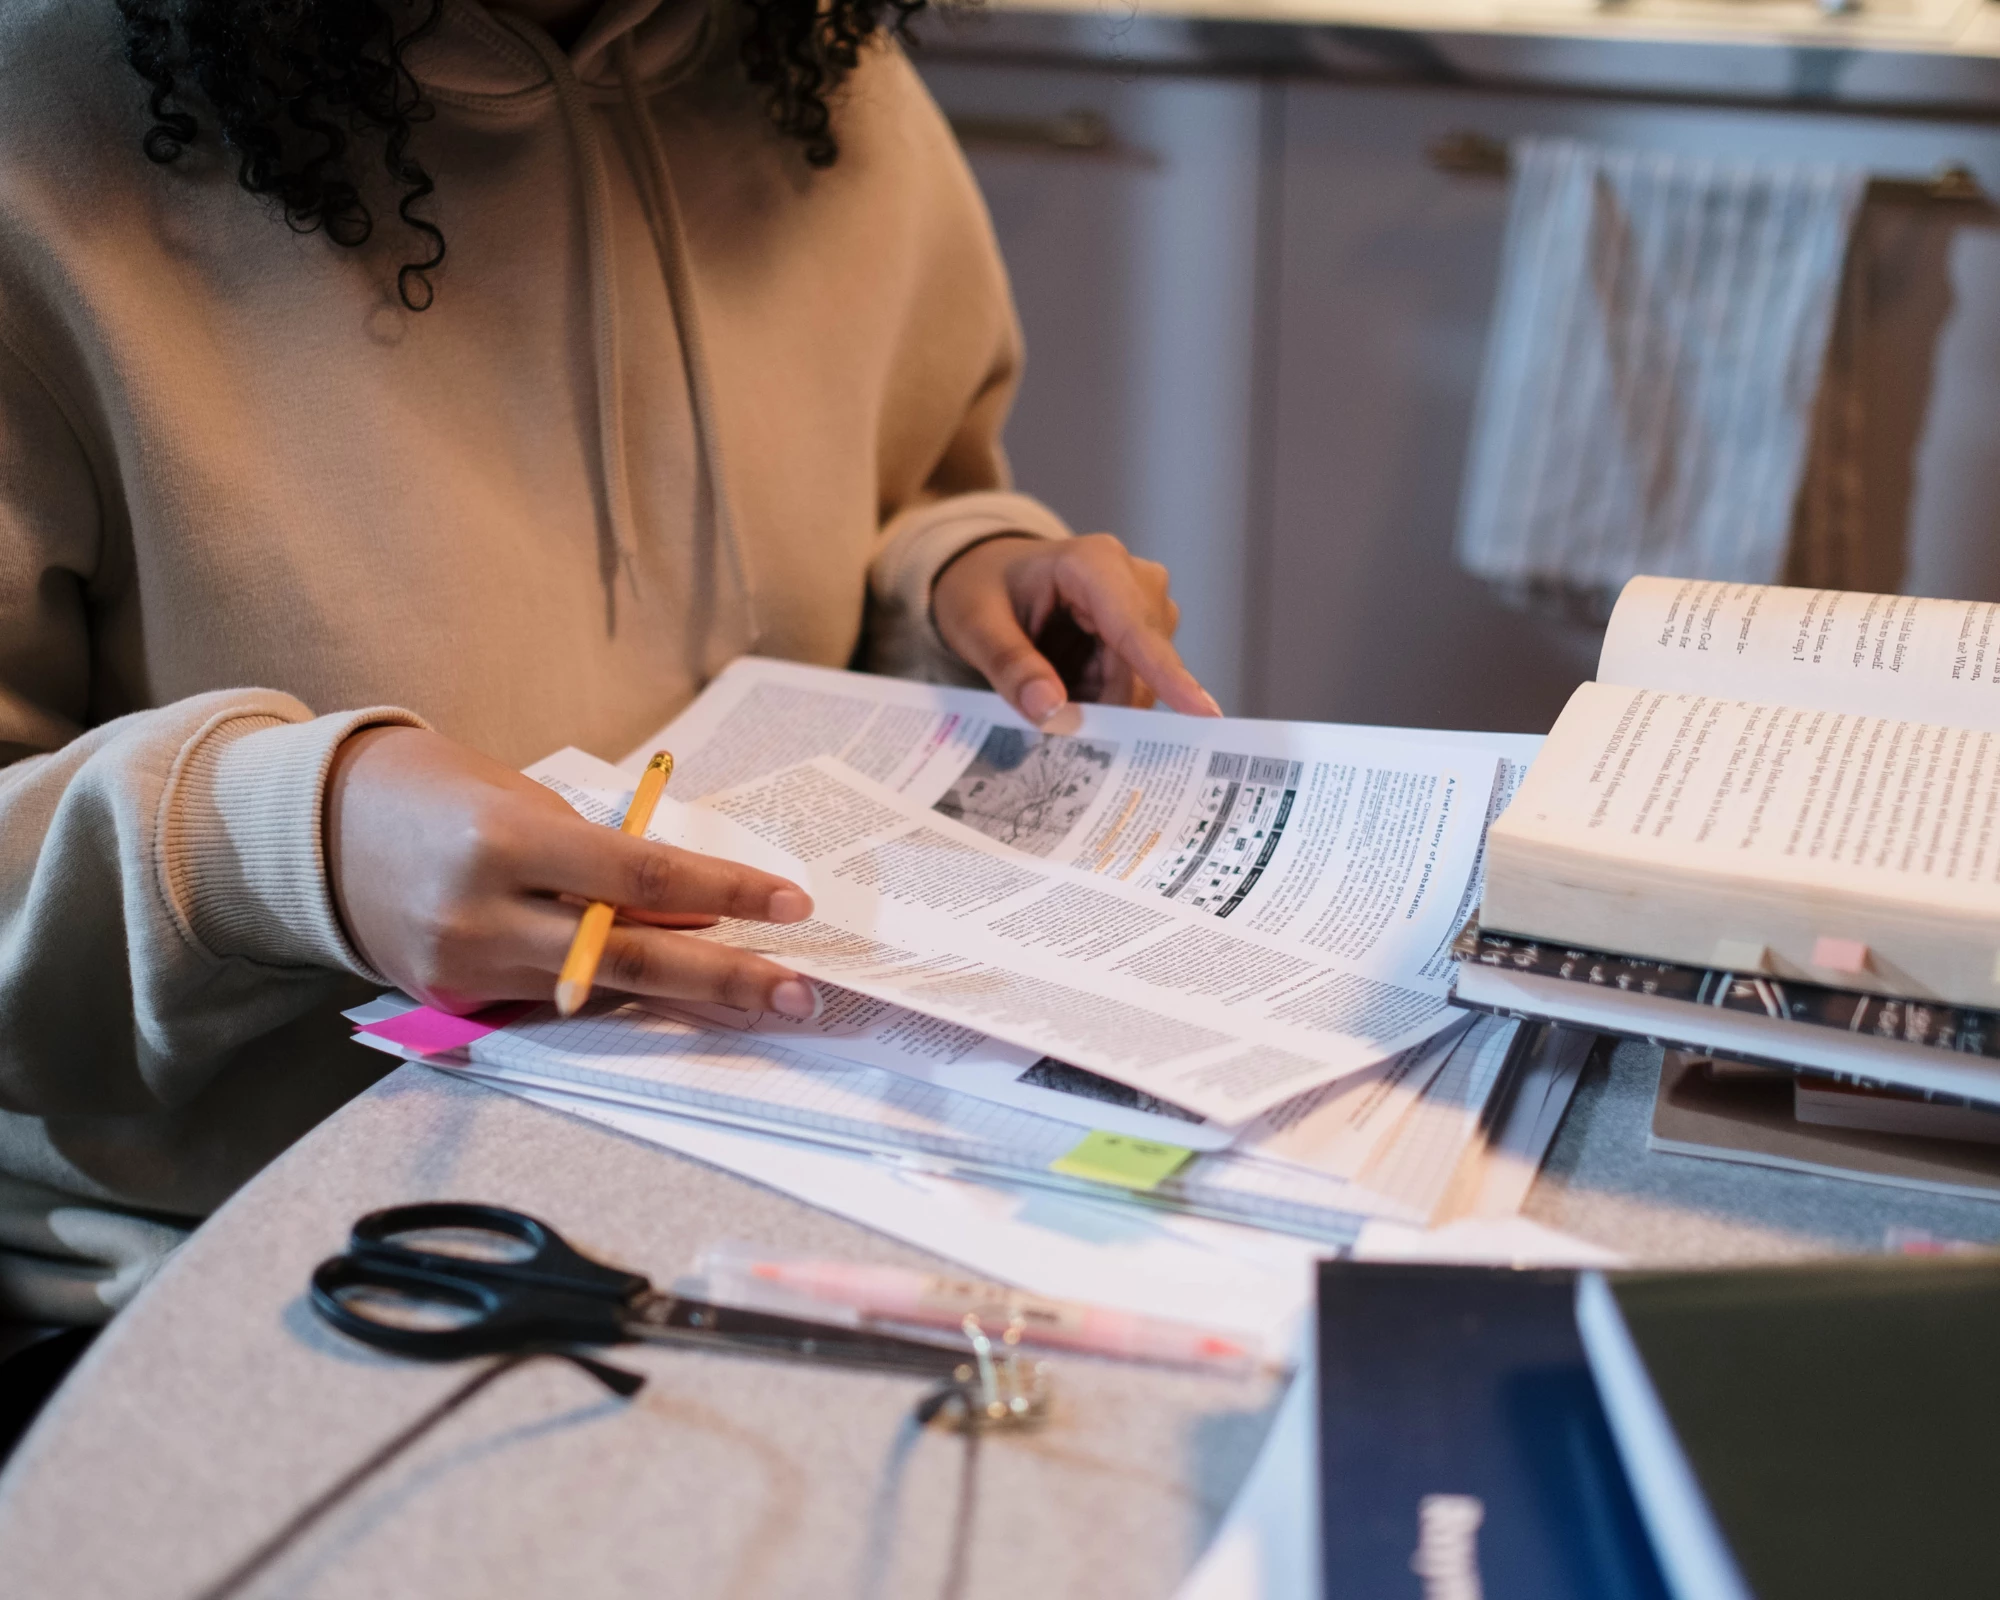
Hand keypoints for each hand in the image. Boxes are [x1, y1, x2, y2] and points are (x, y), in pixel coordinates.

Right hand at [323, 726, 817, 1016]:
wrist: (322, 828)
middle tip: (801, 993)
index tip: (789, 904)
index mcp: (506, 843)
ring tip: (760, 1001)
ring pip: (598, 993)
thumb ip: (604, 862)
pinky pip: (552, 1003)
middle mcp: (482, 914)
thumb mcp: (530, 804)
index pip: (640, 879)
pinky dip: (613, 999)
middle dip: (725, 979)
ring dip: (686, 998)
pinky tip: (672, 1000)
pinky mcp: (450, 1002)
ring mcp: (462, 968)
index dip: (721, 895)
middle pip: (630, 958)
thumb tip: (693, 913)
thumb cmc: (444, 793)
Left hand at [931, 533, 1222, 722]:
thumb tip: (1052, 712)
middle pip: (1141, 665)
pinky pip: (1133, 683)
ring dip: (1097, 702)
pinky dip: (1099, 698)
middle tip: (1056, 733)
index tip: (1203, 713)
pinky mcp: (1144, 632)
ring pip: (1140, 681)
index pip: (1135, 628)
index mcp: (1093, 563)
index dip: (1168, 674)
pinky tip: (1066, 689)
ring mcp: (1145, 606)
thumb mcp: (975, 626)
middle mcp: (1134, 579)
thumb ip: (1010, 667)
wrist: (987, 574)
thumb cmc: (980, 588)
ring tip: (1047, 692)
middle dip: (1103, 705)